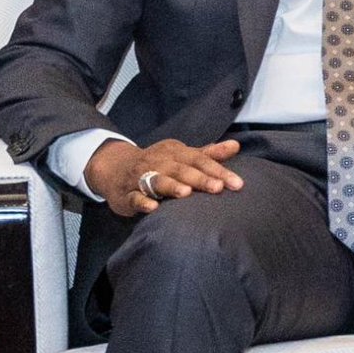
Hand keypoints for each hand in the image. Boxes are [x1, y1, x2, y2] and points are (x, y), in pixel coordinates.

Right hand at [87, 135, 240, 220]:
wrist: (115, 168)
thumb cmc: (159, 164)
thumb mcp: (183, 156)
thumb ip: (209, 154)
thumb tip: (236, 145)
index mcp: (174, 152)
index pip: (199, 159)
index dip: (218, 170)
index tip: (237, 183)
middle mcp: (158, 162)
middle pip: (181, 170)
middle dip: (200, 179)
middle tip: (218, 188)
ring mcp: (140, 178)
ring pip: (157, 181)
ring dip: (171, 186)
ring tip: (186, 193)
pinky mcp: (127, 195)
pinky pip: (134, 197)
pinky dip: (142, 201)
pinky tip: (153, 207)